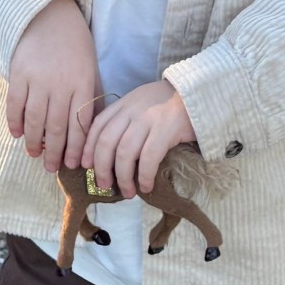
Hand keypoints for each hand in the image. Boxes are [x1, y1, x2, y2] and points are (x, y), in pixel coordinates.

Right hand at [5, 0, 100, 173]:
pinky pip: (15, 104)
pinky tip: (17, 134)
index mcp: (82, 83)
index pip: (80, 124)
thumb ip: (91, 96)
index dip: (77, 148)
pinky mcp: (19, 73)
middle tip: (51, 168)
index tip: (75, 164)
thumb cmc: (74, 43)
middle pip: (57, 127)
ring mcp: (38, 79)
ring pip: (35, 120)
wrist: (49, 13)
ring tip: (34, 155)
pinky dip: (15, 121)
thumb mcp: (90, 67)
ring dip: (34, 141)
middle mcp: (60, 84)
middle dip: (55, 152)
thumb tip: (93, 130)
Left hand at [80, 80, 194, 197]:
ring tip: (127, 192)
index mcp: (124, 103)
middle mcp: (132, 110)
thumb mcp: (141, 103)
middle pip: (107, 142)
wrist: (198, 93)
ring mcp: (148, 119)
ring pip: (125, 152)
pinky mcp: (166, 130)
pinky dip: (144, 176)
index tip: (86, 165)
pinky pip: (148, 158)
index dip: (88, 147)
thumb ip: (125, 118)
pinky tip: (146, 186)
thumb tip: (110, 151)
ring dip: (122, 177)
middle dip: (101, 167)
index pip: (98, 126)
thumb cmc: (169, 103)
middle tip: (103, 185)